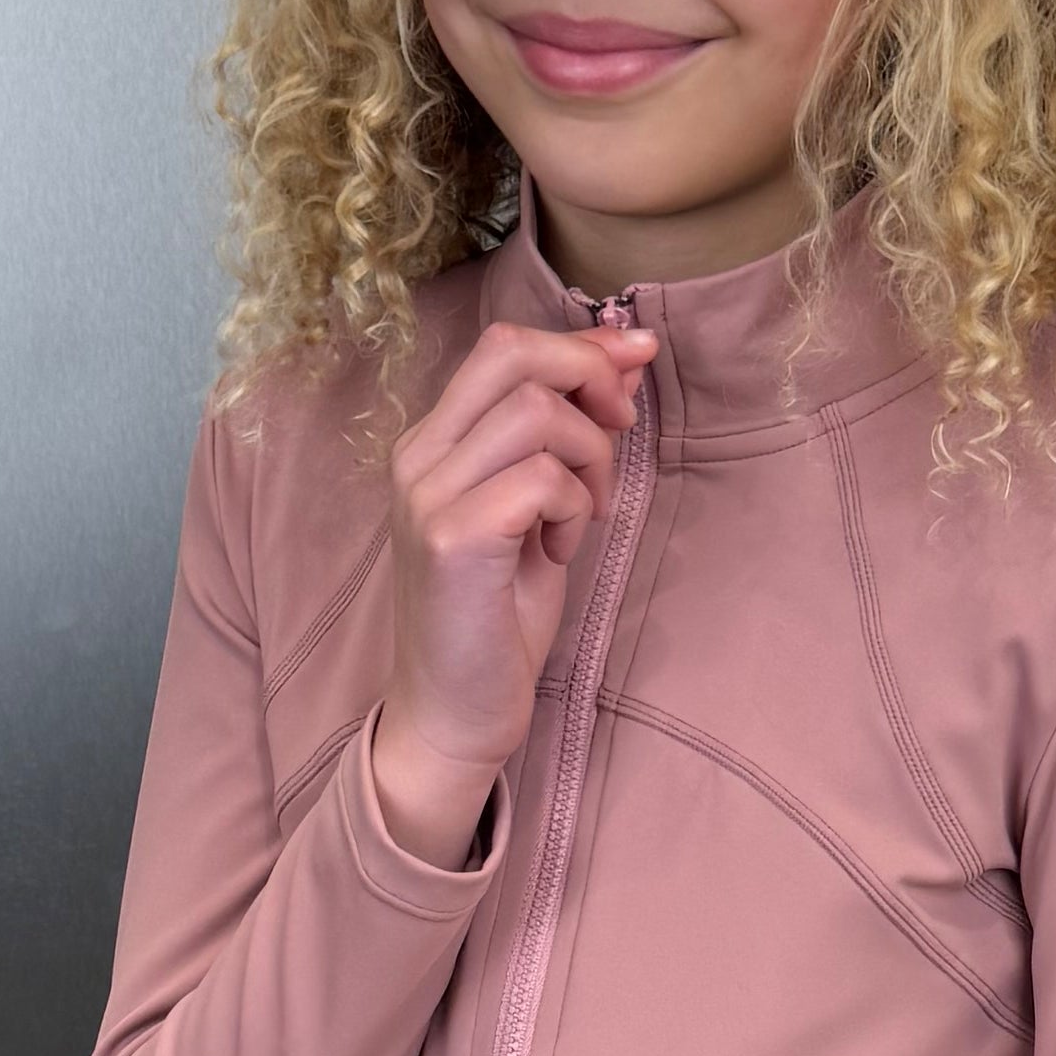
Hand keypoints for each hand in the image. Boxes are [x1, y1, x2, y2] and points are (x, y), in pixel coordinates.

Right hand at [363, 315, 657, 865]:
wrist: (455, 713)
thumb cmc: (498, 618)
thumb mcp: (539, 511)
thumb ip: (566, 439)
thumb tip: (621, 363)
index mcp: (433, 444)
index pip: (503, 347)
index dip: (579, 342)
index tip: (635, 360)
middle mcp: (419, 459)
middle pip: (512, 355)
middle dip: (589, 374)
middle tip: (623, 430)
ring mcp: (428, 497)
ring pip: (537, 414)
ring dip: (589, 457)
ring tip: (585, 515)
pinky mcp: (452, 539)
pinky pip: (543, 479)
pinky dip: (575, 508)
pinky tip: (562, 551)